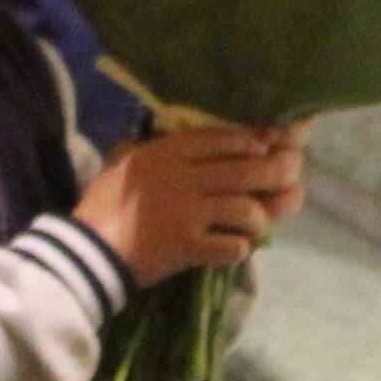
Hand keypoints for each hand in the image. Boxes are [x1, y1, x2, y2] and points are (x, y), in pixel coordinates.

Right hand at [77, 120, 307, 282]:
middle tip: (293, 173)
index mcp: (167, 154)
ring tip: (262, 220)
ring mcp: (189, 215)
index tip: (272, 141)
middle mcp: (184, 180)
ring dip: (261, 216)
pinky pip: (232, 246)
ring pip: (246, 209)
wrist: (88, 251)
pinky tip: (240, 246)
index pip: (221, 139)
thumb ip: (149, 144)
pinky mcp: (189, 249)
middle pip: (246, 171)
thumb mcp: (123, 161)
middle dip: (277, 171)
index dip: (253, 139)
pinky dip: (241, 247)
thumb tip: (165, 128)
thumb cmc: (101, 203)